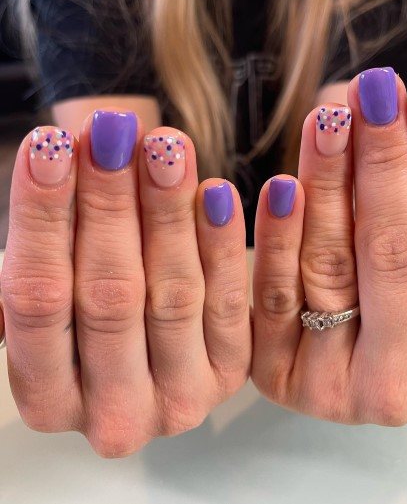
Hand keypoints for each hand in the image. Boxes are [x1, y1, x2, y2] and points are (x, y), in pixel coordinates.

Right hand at [0, 110, 250, 455]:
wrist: (140, 342)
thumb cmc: (83, 301)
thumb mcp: (52, 285)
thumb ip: (49, 244)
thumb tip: (59, 156)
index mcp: (49, 399)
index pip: (37, 300)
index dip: (44, 217)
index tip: (50, 145)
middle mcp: (113, 415)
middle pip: (109, 296)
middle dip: (109, 203)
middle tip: (112, 132)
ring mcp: (178, 399)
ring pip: (174, 294)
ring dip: (169, 211)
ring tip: (165, 146)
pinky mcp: (230, 374)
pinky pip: (228, 303)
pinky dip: (222, 244)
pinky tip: (215, 190)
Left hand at [252, 70, 406, 424]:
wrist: (334, 366)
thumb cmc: (390, 306)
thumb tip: (404, 108)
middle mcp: (397, 385)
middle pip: (395, 255)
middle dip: (387, 162)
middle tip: (377, 91)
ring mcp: (331, 387)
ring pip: (329, 267)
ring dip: (329, 182)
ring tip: (330, 116)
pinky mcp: (273, 374)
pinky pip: (272, 295)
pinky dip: (276, 237)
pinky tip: (282, 184)